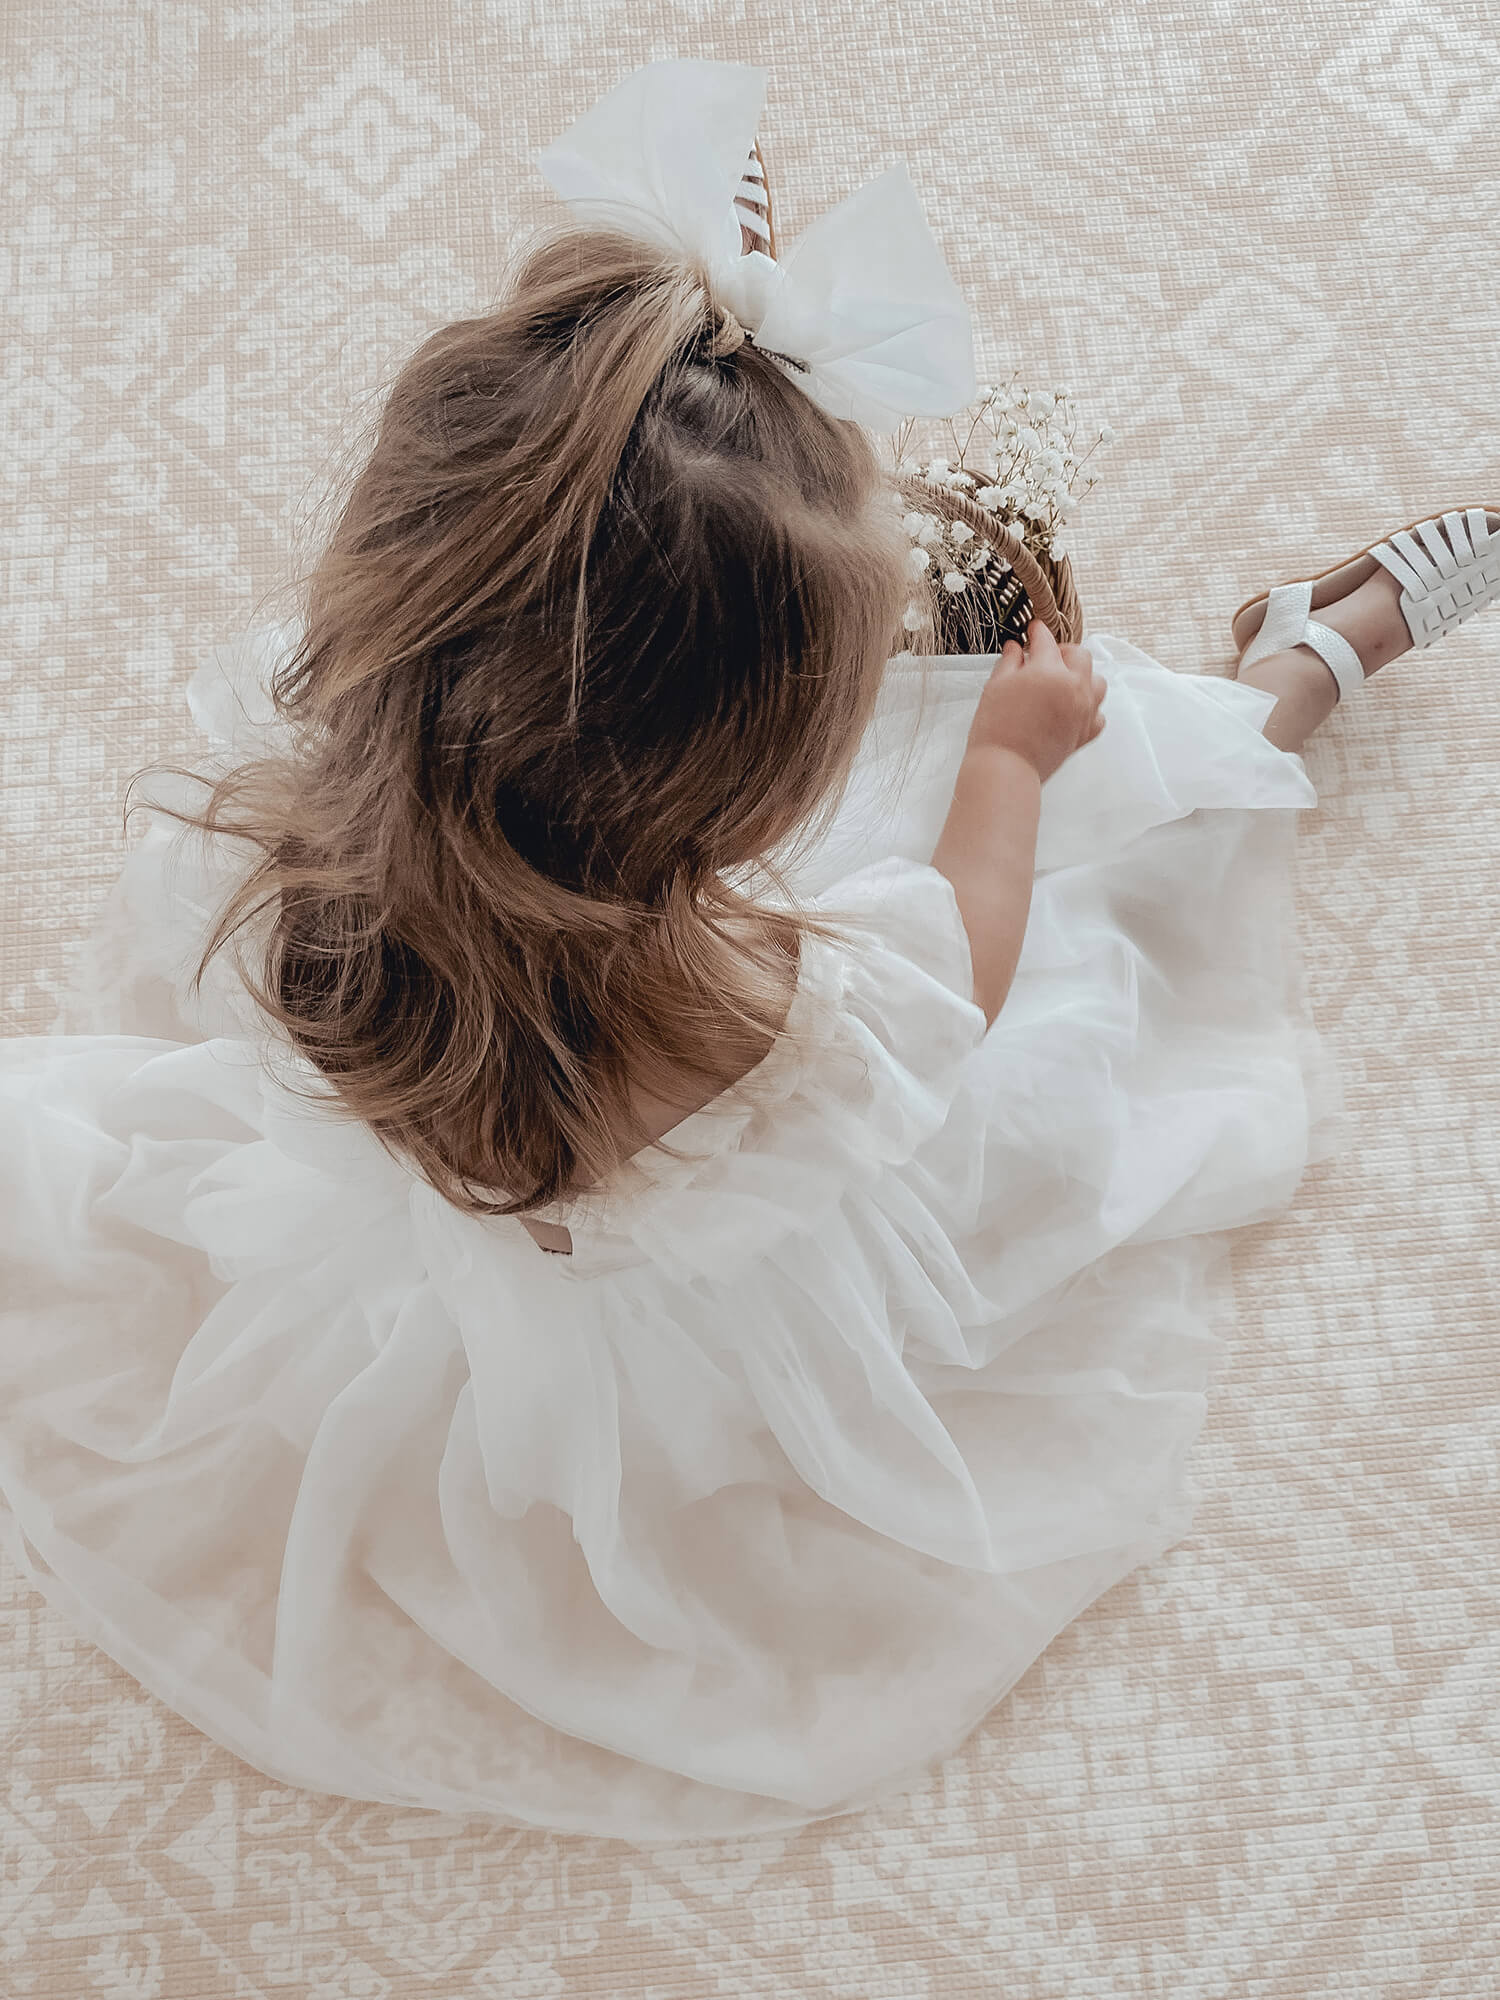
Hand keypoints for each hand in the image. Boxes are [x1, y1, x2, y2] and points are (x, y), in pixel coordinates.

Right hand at [964, 621, 1105, 783]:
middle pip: (1080, 655)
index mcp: (1049, 671)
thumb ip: (1010, 662)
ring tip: (1064, 682)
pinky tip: (1072, 709)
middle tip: (1046, 657)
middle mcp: (1073, 687)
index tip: (1033, 630)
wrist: (1006, 767)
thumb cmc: (997, 728)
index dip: (1037, 632)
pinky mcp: (1085, 733)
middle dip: (1063, 651)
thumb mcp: (996, 686)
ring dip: (1082, 676)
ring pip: (1097, 682)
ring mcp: (1084, 710)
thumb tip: (1016, 648)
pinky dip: (1089, 708)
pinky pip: (1098, 713)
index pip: (1046, 640)